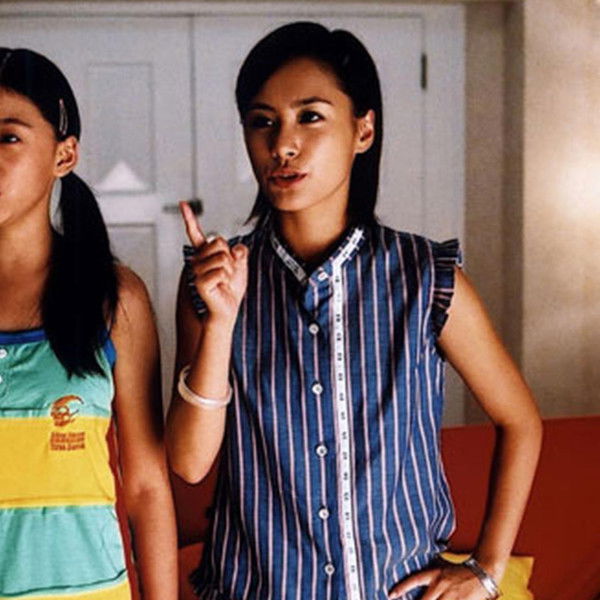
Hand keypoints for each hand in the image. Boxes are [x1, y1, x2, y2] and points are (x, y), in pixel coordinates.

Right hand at [181, 201, 247, 324]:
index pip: (196, 234)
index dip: (189, 218)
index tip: (182, 204)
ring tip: (224, 282)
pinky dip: (227, 279)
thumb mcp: (240, 267)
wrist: (226, 311)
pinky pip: (222, 271)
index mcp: (205, 254)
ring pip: (222, 257)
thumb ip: (240, 254)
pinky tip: (221, 287)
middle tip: (227, 273)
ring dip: (230, 270)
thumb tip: (237, 248)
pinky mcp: (199, 282)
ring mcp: (196, 271)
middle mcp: (197, 260)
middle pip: (219, 242)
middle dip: (230, 257)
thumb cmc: (230, 290)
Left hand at [388, 560, 494, 599]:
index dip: (402, 587)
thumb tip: (414, 565)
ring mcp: (451, 596)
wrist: (482, 572)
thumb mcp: (442, 566)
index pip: (415, 580)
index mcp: (435, 575)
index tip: (391, 594)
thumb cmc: (459, 571)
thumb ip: (429, 570)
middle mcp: (441, 586)